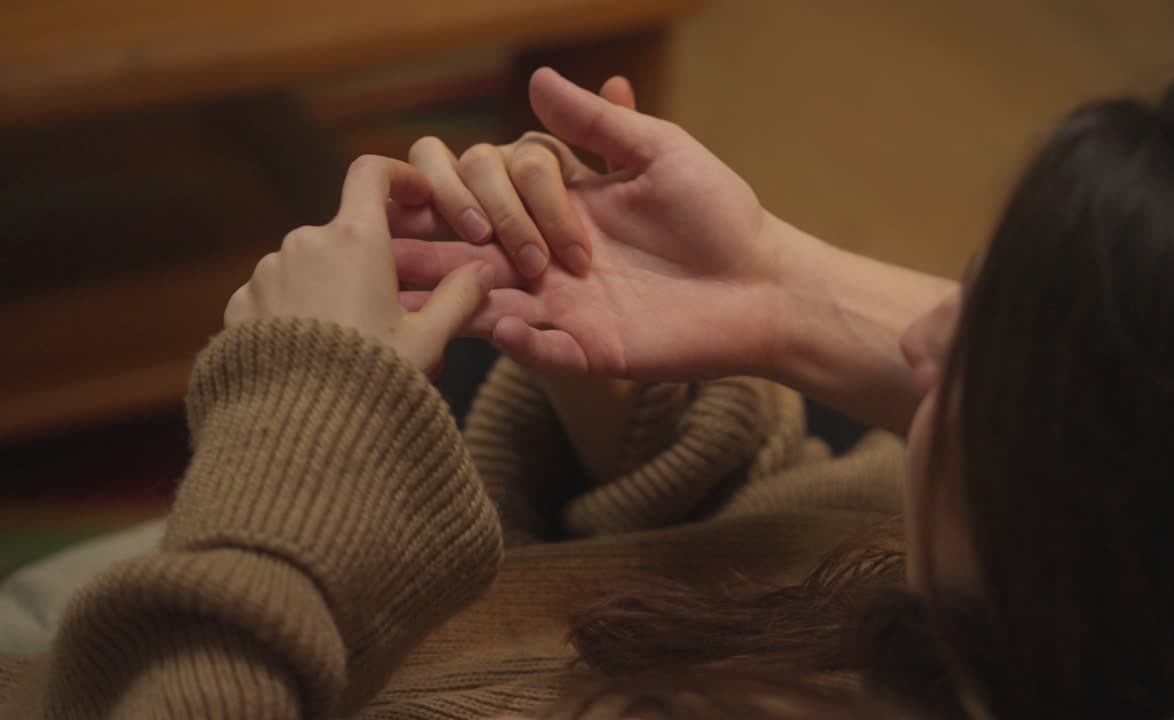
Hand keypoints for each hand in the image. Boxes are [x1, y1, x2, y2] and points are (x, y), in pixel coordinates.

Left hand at [225, 155, 494, 372]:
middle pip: (345, 233)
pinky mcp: (240, 304)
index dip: (398, 176)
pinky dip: (298, 312)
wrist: (299, 431)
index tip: (416, 197)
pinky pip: (276, 295)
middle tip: (397, 311)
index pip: (372, 174)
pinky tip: (315, 356)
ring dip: (333, 290)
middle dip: (371, 263)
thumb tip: (482, 271)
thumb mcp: (428, 340)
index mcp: (356, 239)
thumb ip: (460, 298)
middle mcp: (305, 243)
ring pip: (309, 266)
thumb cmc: (371, 380)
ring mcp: (267, 273)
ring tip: (356, 347)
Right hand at [394, 69, 783, 380]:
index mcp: (560, 207)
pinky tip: (500, 327)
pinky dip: (522, 342)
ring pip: (492, 304)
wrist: (763, 283)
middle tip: (388, 249)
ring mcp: (567, 307)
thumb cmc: (719, 213)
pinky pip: (544, 351)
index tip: (494, 187)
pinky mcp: (592, 350)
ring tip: (401, 299)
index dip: (484, 191)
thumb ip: (598, 123)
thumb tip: (537, 76)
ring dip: (451, 300)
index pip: (492, 193)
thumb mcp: (660, 152)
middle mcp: (551, 258)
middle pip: (472, 253)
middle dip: (429, 250)